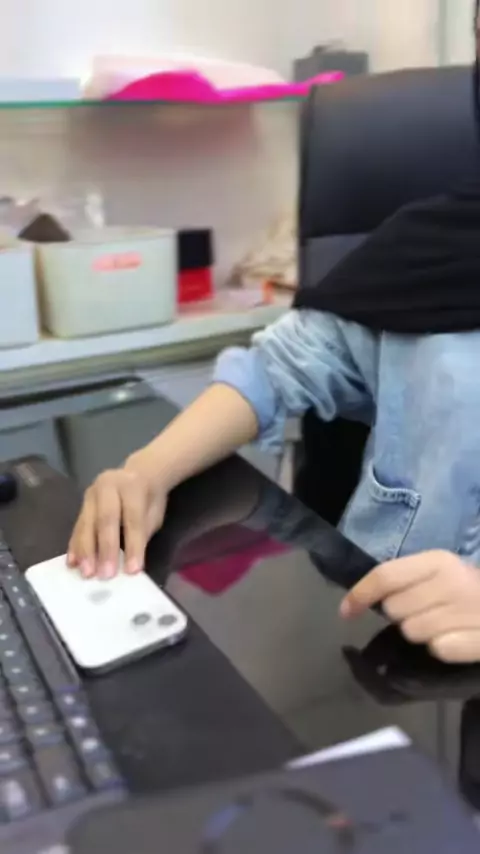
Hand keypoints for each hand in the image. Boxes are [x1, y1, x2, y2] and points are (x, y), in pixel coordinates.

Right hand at [67, 464, 167, 579]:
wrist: (138, 473)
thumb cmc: (149, 499)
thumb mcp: (154, 513)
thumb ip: (142, 533)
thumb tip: (130, 565)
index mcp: (132, 486)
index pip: (132, 518)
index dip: (133, 545)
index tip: (133, 570)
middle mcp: (108, 486)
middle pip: (106, 519)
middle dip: (105, 549)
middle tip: (105, 575)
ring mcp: (91, 494)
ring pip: (87, 523)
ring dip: (86, 551)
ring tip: (87, 573)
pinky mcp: (82, 504)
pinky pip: (77, 527)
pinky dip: (75, 546)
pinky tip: (73, 563)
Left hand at [340, 551, 479, 663]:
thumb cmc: (473, 590)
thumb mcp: (444, 574)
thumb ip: (408, 580)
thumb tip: (361, 599)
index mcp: (440, 560)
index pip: (386, 576)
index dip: (360, 594)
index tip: (345, 612)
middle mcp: (452, 582)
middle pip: (394, 609)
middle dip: (401, 615)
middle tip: (425, 611)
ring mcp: (467, 611)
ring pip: (412, 632)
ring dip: (422, 633)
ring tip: (445, 624)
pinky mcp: (479, 640)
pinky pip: (437, 650)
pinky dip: (443, 648)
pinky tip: (459, 639)